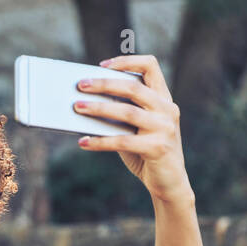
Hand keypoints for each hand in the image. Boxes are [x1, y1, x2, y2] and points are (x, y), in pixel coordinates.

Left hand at [74, 54, 192, 203]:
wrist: (169, 182)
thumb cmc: (145, 152)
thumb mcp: (134, 128)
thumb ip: (119, 115)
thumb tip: (84, 105)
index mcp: (163, 98)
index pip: (150, 66)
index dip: (127, 62)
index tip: (102, 65)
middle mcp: (167, 109)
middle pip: (134, 87)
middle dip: (105, 84)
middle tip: (80, 85)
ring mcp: (165, 127)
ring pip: (127, 112)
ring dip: (99, 108)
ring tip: (77, 107)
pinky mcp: (158, 147)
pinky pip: (123, 141)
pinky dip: (100, 141)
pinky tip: (82, 142)